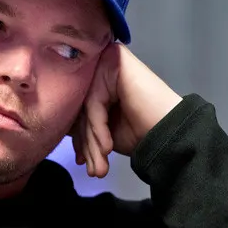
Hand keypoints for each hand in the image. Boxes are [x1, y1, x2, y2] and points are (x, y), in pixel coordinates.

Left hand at [72, 44, 181, 178]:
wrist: (171, 133)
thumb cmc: (141, 132)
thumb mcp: (102, 130)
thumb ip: (82, 123)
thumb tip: (56, 129)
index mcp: (99, 76)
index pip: (78, 105)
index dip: (79, 137)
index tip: (82, 161)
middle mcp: (102, 62)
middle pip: (81, 105)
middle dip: (86, 143)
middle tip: (94, 169)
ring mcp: (108, 58)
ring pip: (86, 106)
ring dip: (92, 142)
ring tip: (100, 166)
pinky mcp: (116, 62)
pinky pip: (95, 102)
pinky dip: (99, 129)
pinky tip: (108, 146)